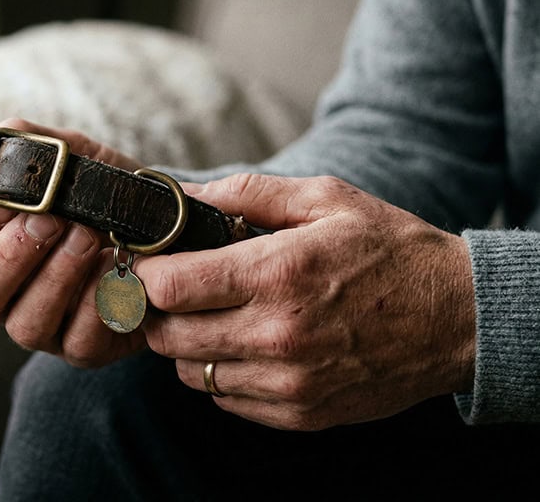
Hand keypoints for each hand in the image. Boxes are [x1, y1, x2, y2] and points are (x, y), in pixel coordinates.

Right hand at [0, 118, 146, 366]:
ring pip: (24, 325)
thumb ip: (29, 144)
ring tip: (88, 235)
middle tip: (49, 220)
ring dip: (57, 276)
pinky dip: (98, 302)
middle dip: (9, 256)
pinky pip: (80, 341)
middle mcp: (3, 296)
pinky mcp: (83, 349)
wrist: (165, 222)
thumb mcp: (71, 156)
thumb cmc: (102, 190)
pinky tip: (116, 267)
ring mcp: (42, 326)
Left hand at [138, 173, 475, 430]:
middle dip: (158, 311)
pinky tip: (245, 346)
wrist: (458, 318)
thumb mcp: (325, 199)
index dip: (147, 274)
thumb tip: (185, 194)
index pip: (169, 287)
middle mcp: (277, 334)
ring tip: (213, 317)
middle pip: (168, 336)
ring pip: (190, 373)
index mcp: (277, 274)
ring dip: (186, 346)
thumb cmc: (390, 250)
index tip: (151, 264)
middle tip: (175, 291)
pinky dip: (221, 375)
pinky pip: (225, 400)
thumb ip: (248, 193)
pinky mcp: (300, 413)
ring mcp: (288, 382)